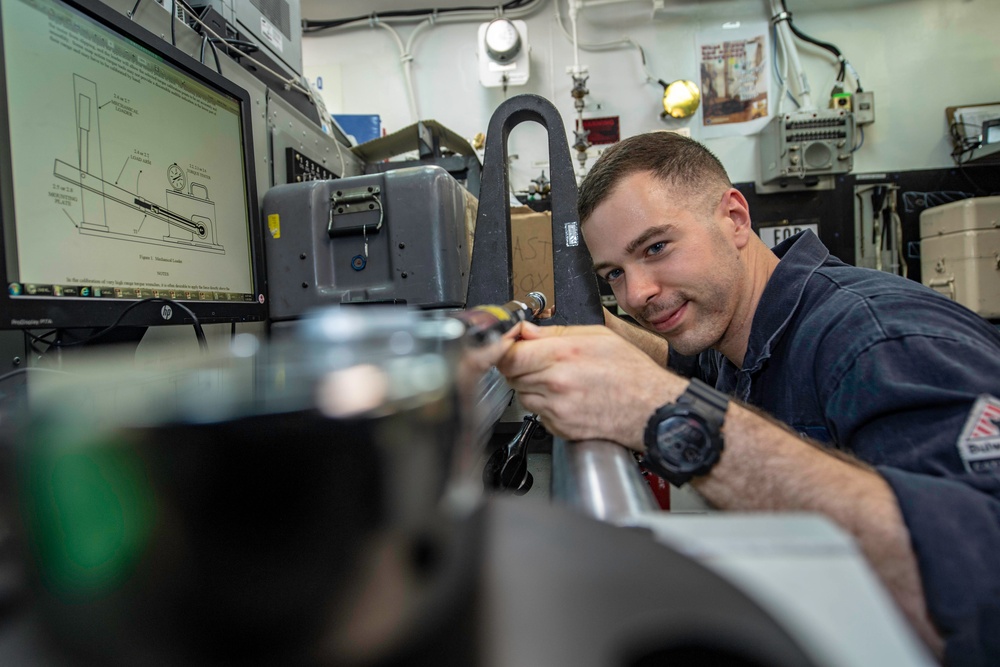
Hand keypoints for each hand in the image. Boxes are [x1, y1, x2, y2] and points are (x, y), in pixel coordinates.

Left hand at [495, 322, 685, 447]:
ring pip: (522, 394)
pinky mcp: (559, 427)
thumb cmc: (631, 372)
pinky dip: (544, 404)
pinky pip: (537, 412)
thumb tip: (526, 330)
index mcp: (562, 355)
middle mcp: (555, 384)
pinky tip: (566, 396)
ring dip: (530, 385)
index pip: (508, 355)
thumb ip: (555, 332)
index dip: (504, 348)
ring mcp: (556, 409)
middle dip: (518, 365)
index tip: (509, 344)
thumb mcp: (597, 336)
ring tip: (558, 378)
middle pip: (510, 374)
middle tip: (536, 359)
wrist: (650, 408)